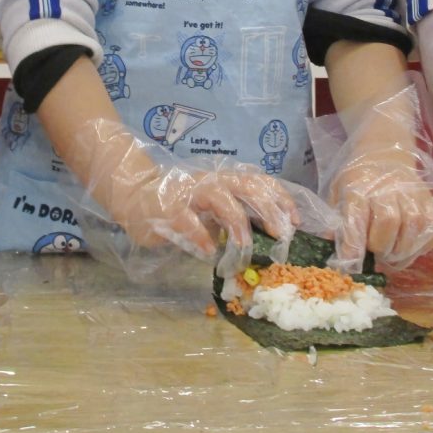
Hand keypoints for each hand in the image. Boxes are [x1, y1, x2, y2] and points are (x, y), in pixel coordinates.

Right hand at [107, 164, 299, 259]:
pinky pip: (188, 220)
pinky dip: (200, 235)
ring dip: (236, 222)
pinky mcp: (169, 207)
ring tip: (243, 246)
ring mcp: (190, 193)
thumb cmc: (182, 204)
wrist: (136, 195)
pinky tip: (208, 251)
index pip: (260, 183)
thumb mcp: (214, 208)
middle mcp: (212, 182)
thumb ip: (237, 216)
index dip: (280, 198)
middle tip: (281, 233)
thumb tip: (270, 231)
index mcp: (226, 181)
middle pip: (247, 187)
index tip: (296, 220)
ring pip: (220, 198)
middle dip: (267, 208)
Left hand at [330, 157, 432, 270]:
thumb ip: (336, 220)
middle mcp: (389, 187)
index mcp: (359, 185)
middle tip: (375, 255)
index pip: (357, 216)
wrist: (386, 153)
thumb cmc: (359, 178)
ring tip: (391, 256)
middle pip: (389, 221)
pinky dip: (422, 247)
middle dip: (380, 247)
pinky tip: (410, 247)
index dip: (353, 244)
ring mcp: (414, 194)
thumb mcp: (338, 191)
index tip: (350, 263)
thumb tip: (332, 247)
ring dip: (402, 252)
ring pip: (414, 227)